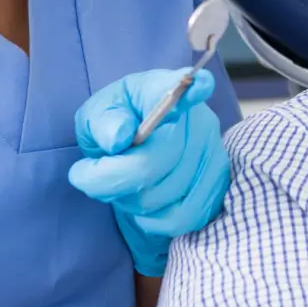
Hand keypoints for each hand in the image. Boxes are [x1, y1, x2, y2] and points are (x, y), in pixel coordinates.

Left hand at [68, 70, 230, 276]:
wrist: (137, 150)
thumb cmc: (116, 127)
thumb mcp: (96, 116)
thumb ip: (103, 123)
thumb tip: (119, 137)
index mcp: (162, 92)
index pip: (183, 88)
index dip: (193, 89)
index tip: (197, 84)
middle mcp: (197, 121)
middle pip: (153, 163)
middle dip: (112, 180)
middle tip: (89, 176)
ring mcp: (213, 155)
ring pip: (163, 197)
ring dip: (130, 202)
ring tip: (121, 187)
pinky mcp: (218, 187)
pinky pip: (182, 218)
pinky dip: (154, 221)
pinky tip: (142, 204)